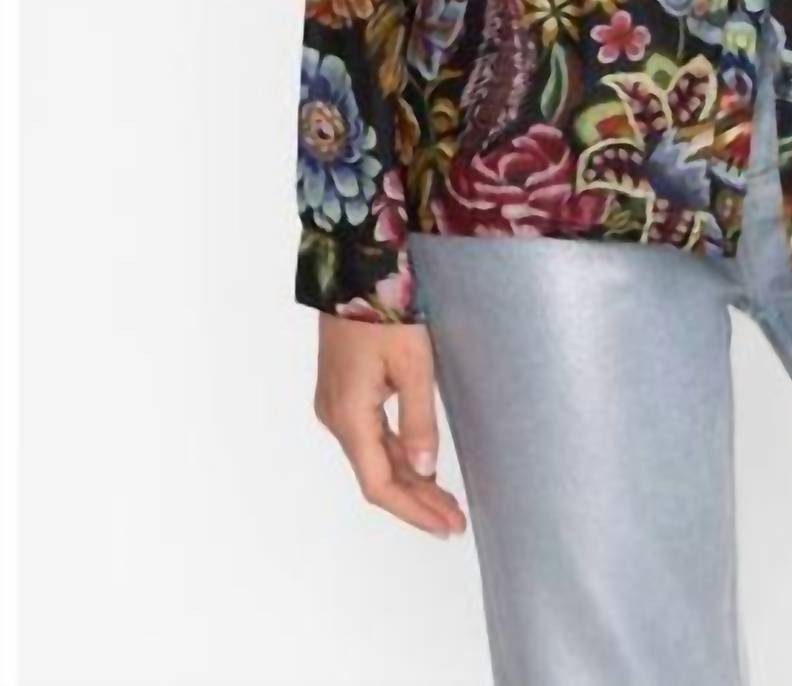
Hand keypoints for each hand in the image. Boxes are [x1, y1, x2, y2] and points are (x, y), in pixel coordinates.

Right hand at [314, 315, 466, 537]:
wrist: (354, 269)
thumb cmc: (385, 310)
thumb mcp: (413, 364)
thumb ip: (419, 421)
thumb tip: (426, 471)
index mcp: (350, 416)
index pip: (380, 485)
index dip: (414, 510)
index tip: (447, 525)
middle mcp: (336, 417)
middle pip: (376, 475)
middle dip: (417, 500)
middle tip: (454, 520)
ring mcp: (335, 404)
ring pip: (373, 456)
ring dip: (408, 480)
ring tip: (444, 501)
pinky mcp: (342, 390)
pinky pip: (370, 436)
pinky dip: (396, 454)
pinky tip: (420, 464)